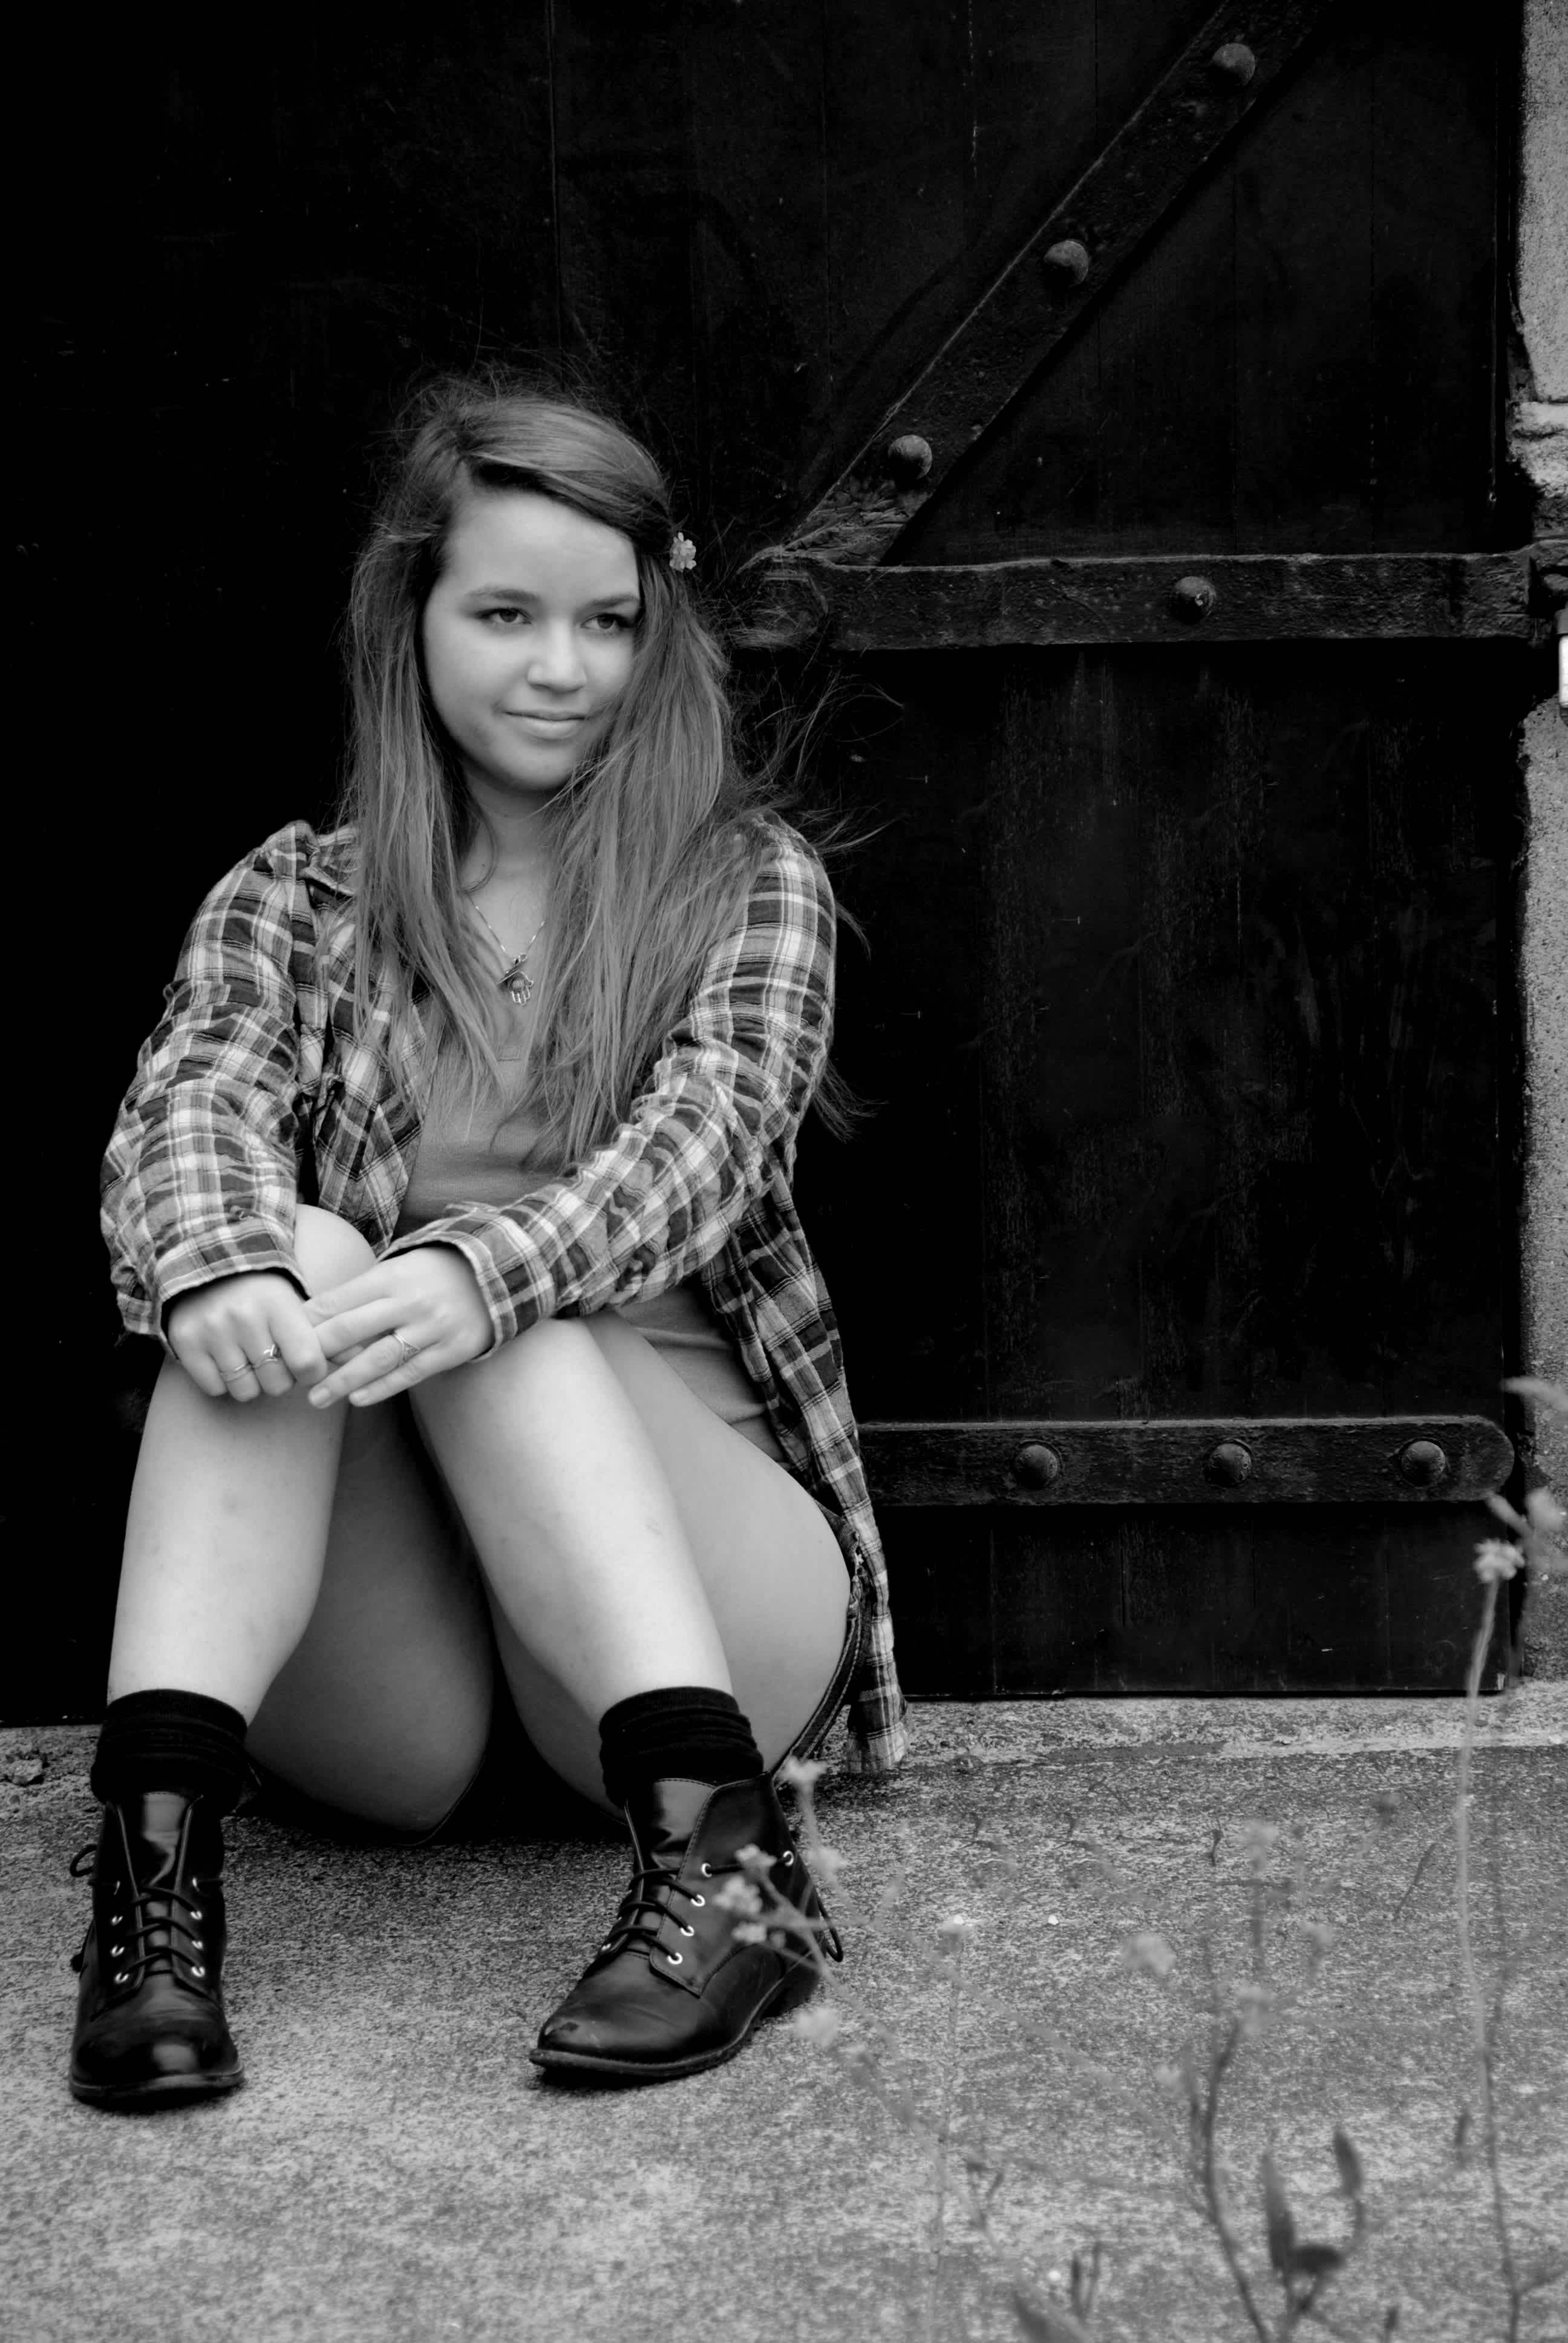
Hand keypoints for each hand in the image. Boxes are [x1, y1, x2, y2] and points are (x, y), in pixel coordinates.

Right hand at [166, 1273, 328, 1401]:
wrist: (208, 1263)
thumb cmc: (263, 1291)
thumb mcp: (297, 1302)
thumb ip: (327, 1332)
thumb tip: (359, 1357)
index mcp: (278, 1303)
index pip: (307, 1362)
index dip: (311, 1372)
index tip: (306, 1366)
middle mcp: (243, 1317)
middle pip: (277, 1384)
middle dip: (281, 1378)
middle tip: (274, 1358)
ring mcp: (211, 1330)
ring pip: (246, 1391)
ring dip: (252, 1381)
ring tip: (249, 1356)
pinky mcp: (185, 1342)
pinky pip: (215, 1388)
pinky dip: (223, 1381)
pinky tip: (225, 1356)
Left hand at [302, 1245, 491, 1408]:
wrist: (496, 1274)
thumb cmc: (434, 1273)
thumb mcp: (399, 1268)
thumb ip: (364, 1291)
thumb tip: (316, 1317)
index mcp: (391, 1276)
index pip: (338, 1301)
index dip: (307, 1324)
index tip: (283, 1341)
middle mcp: (409, 1301)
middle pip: (351, 1330)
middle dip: (316, 1354)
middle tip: (290, 1373)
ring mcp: (432, 1327)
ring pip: (378, 1358)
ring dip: (343, 1381)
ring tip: (316, 1398)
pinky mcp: (451, 1350)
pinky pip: (411, 1373)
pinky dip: (382, 1388)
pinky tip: (357, 1399)